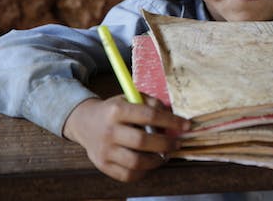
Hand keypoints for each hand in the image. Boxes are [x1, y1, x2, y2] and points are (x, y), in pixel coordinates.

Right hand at [63, 94, 189, 181]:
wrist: (85, 122)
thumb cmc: (115, 109)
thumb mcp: (130, 97)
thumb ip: (152, 103)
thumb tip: (173, 118)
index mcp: (117, 110)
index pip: (149, 116)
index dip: (171, 121)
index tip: (187, 125)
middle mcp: (109, 131)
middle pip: (143, 141)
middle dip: (166, 144)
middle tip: (177, 143)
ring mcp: (105, 150)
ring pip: (136, 162)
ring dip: (157, 160)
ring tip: (165, 155)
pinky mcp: (103, 165)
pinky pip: (128, 175)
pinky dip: (144, 171)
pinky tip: (150, 163)